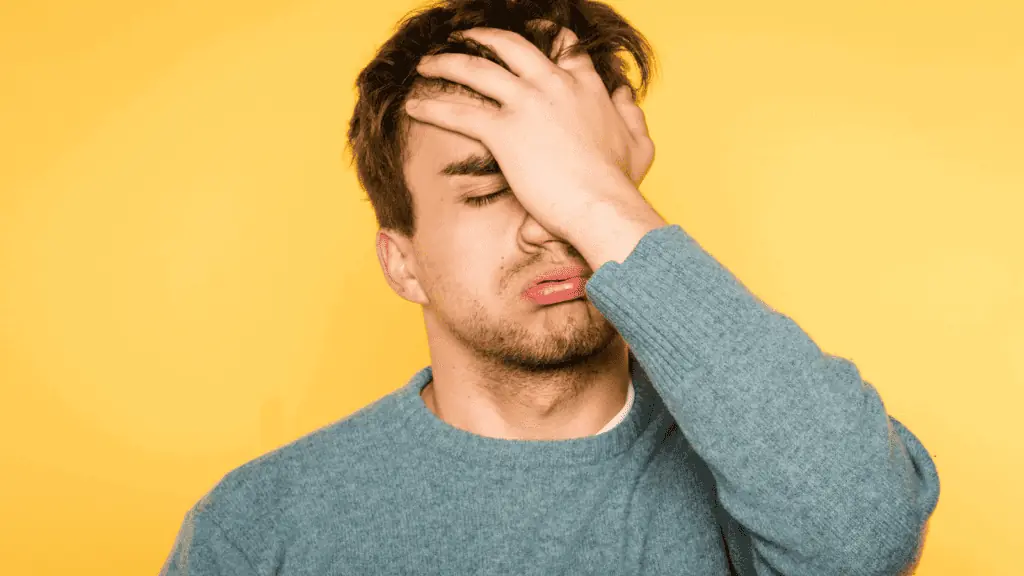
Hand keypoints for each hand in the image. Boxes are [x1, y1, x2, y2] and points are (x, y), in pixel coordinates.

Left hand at [404, 22, 655, 242]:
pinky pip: (459, 112)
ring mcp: (527, 103)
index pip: (564, 49)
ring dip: (447, 62)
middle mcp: (554, 84)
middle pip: (511, 46)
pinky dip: (432, 106)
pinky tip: (415, 106)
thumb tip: (626, 97)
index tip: (532, 36)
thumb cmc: (620, 183)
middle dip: (483, 38)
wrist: (601, 204)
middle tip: (463, 38)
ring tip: (427, 65)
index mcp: (586, 87)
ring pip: (477, 69)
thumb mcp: (639, 143)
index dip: (546, 39)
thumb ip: (632, 116)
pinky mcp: (504, 130)